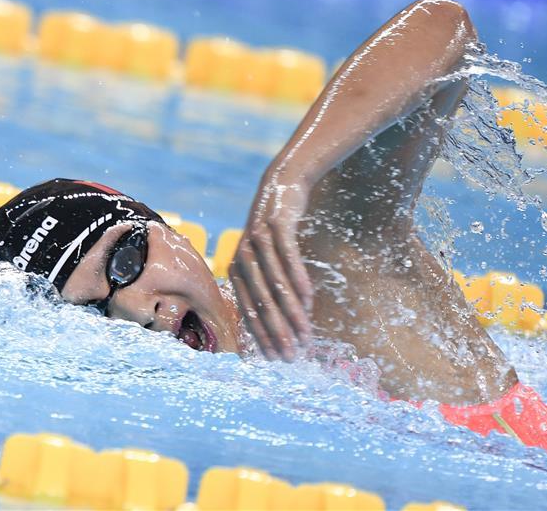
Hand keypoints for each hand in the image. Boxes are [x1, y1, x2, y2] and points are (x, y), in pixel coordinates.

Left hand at [229, 171, 314, 360]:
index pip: (250, 312)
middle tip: (293, 356)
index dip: (264, 337)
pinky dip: (298, 281)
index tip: (279, 359)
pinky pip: (288, 259)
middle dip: (277, 334)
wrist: (281, 186)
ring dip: (291, 314)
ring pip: (276, 286)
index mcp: (237, 271)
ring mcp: (258, 242)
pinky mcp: (276, 227)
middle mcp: (242, 258)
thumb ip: (267, 287)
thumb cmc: (275, 230)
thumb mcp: (265, 258)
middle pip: (262, 304)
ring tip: (306, 334)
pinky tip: (309, 300)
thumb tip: (279, 322)